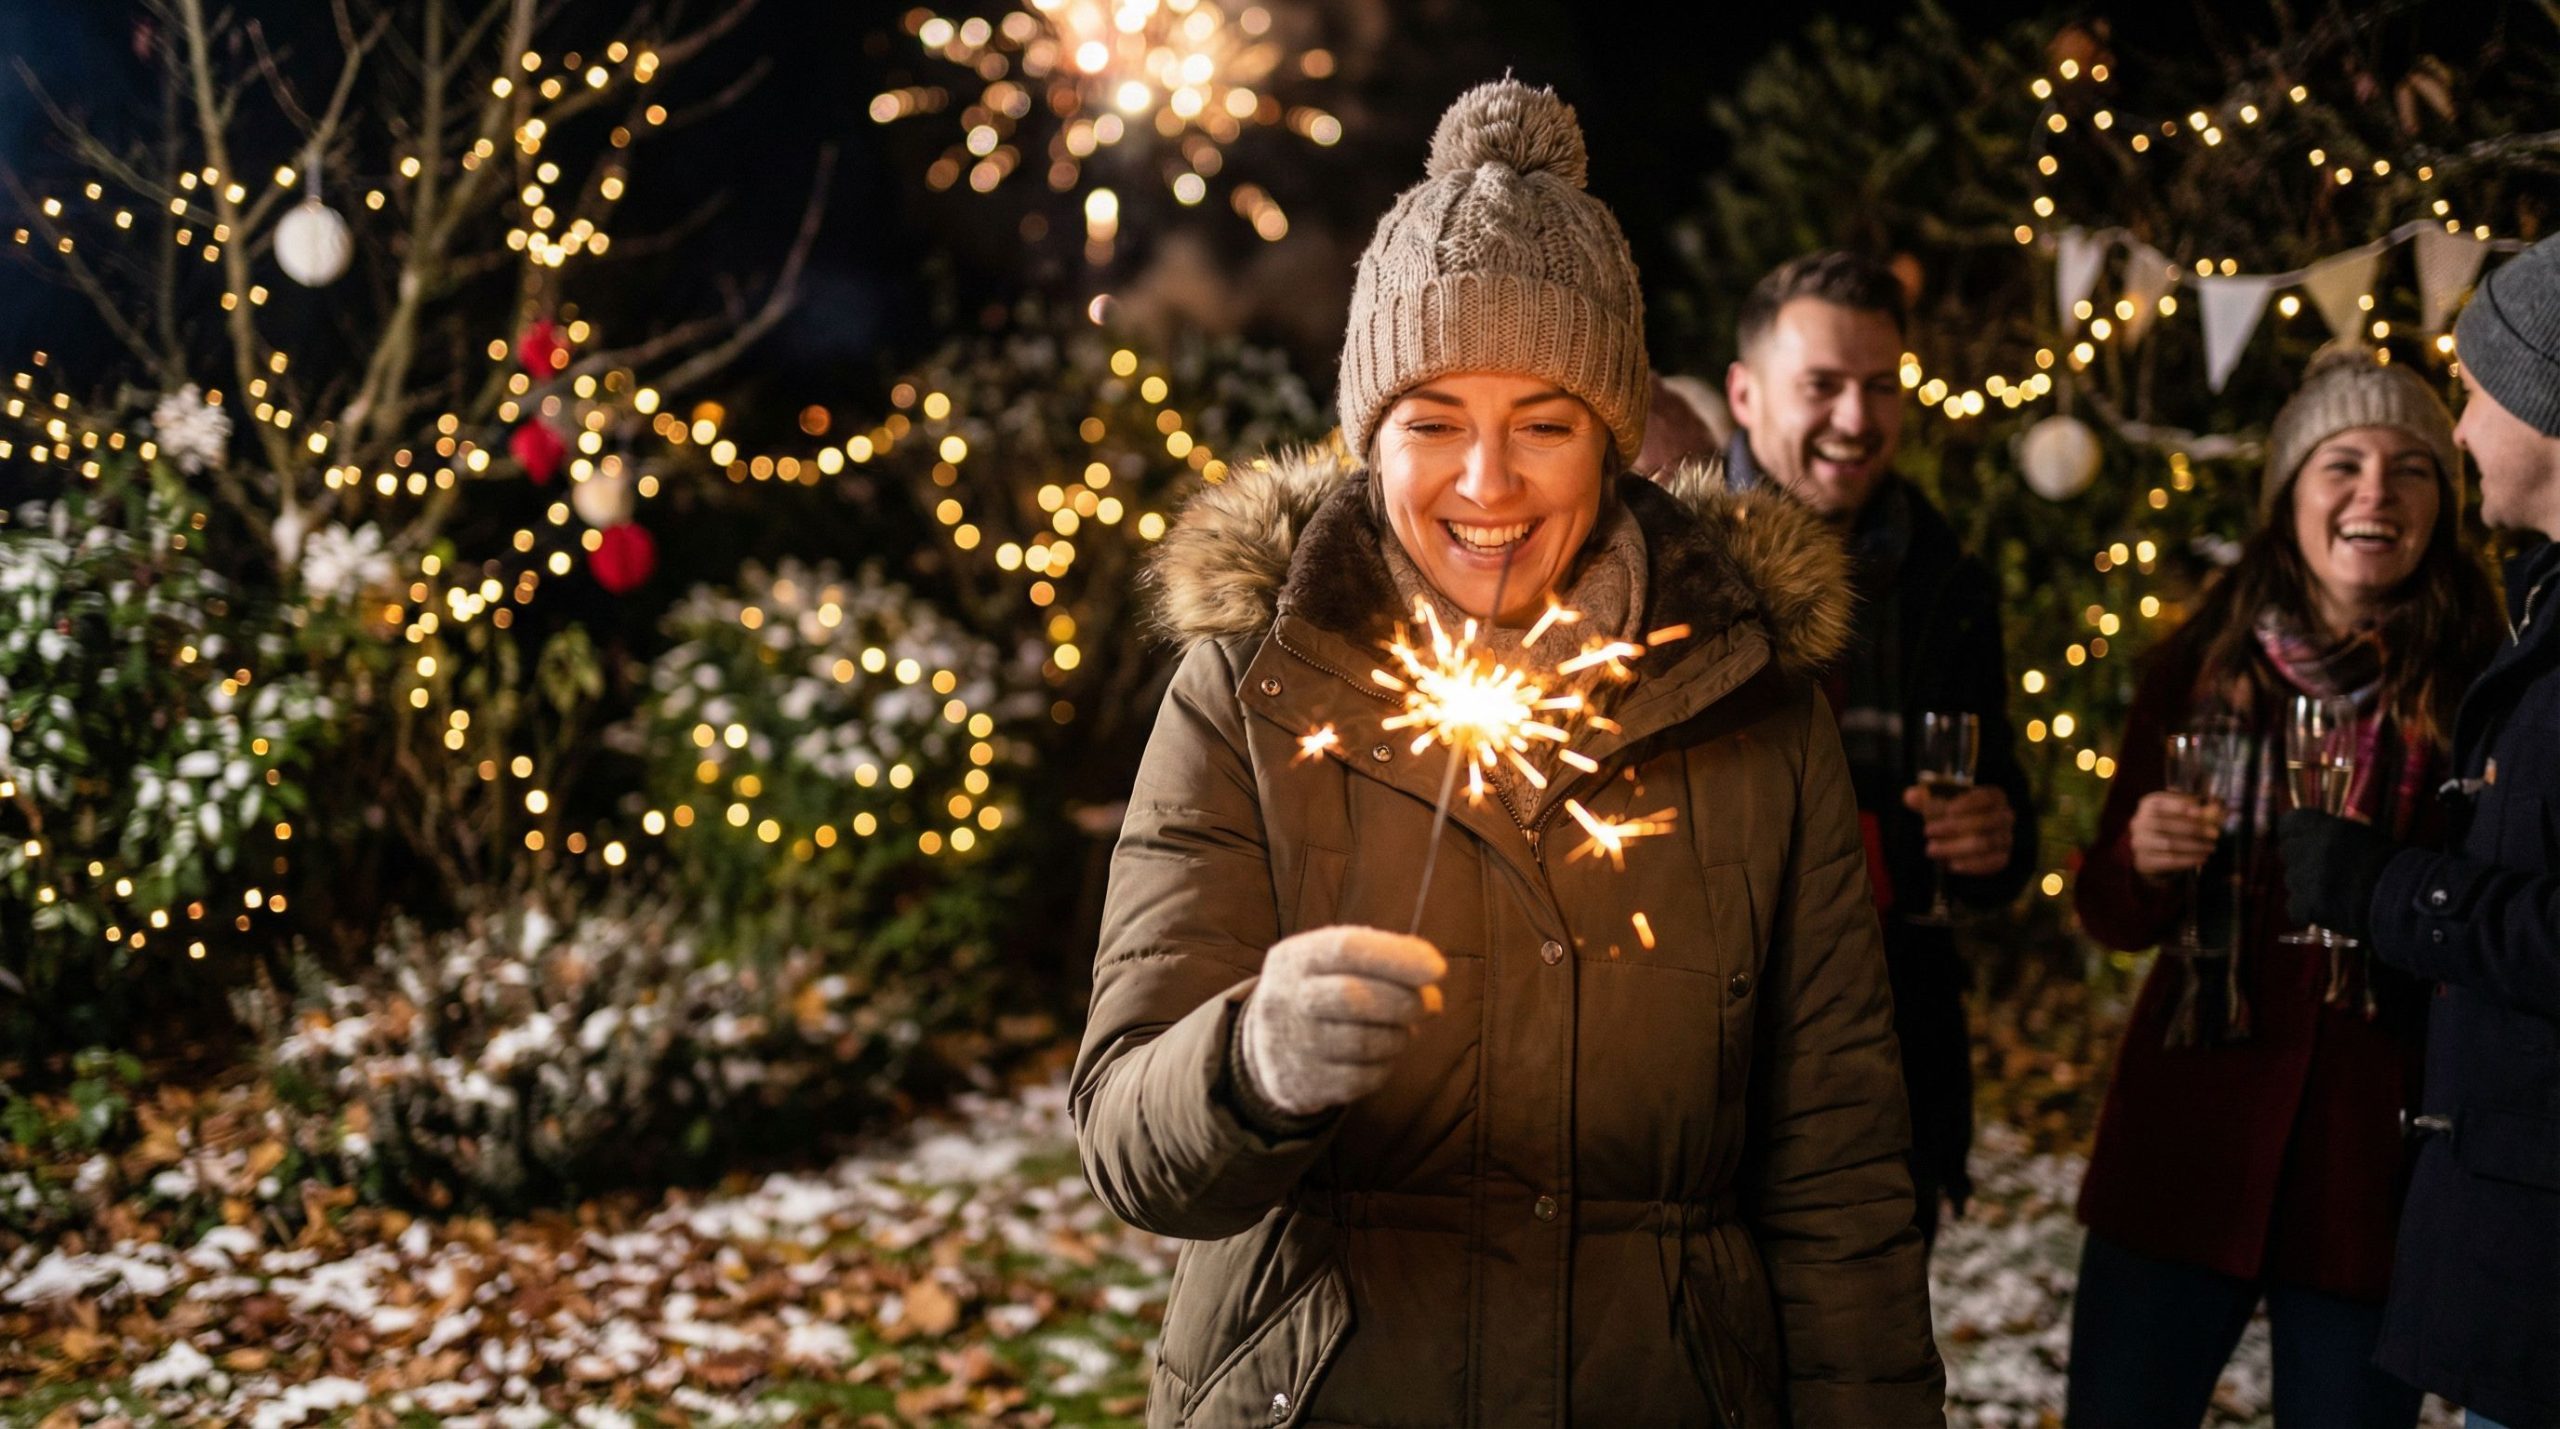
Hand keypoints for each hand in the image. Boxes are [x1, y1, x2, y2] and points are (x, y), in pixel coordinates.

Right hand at [1239, 926, 1447, 1117]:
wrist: (1268, 1043)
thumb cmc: (1323, 989)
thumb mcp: (1339, 961)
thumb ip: (1385, 957)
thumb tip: (1432, 978)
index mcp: (1295, 958)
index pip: (1346, 949)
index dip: (1396, 958)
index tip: (1438, 969)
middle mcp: (1285, 999)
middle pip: (1353, 998)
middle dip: (1404, 1002)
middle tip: (1429, 1006)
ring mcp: (1289, 1045)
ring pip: (1362, 1043)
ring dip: (1399, 1037)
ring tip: (1404, 1030)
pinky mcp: (1301, 1084)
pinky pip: (1360, 1079)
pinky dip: (1385, 1066)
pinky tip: (1384, 1056)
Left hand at [1902, 784, 2015, 876]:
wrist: (1967, 835)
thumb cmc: (1953, 814)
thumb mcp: (1939, 803)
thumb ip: (1925, 799)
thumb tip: (1910, 796)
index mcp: (1995, 796)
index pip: (1987, 797)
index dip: (1968, 803)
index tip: (1948, 810)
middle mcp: (2005, 816)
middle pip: (1984, 822)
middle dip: (1953, 827)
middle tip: (1927, 831)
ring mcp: (2006, 838)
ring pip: (1985, 843)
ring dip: (1955, 847)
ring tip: (1931, 849)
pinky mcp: (2002, 857)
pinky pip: (1992, 863)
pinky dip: (1971, 865)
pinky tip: (1951, 865)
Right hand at [2125, 791, 2225, 879]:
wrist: (2153, 850)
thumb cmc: (2172, 825)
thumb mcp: (2182, 812)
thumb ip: (2198, 809)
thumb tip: (2216, 808)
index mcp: (2147, 805)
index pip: (2159, 803)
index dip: (2179, 806)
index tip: (2200, 812)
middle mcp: (2138, 823)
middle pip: (2165, 825)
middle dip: (2194, 829)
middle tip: (2215, 833)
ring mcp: (2139, 843)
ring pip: (2169, 844)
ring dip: (2194, 846)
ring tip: (2211, 847)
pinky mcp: (2144, 861)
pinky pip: (2168, 861)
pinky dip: (2188, 860)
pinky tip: (2202, 858)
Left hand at [2277, 810, 2399, 941]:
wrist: (2405, 899)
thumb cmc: (2394, 865)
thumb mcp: (2364, 837)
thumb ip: (2335, 837)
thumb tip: (2320, 839)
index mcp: (2326, 828)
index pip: (2289, 823)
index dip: (2295, 834)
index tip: (2303, 841)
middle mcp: (2310, 849)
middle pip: (2287, 852)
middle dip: (2301, 861)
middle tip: (2322, 873)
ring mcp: (2305, 878)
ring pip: (2291, 881)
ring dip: (2306, 887)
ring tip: (2332, 896)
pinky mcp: (2306, 905)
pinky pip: (2294, 908)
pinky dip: (2307, 912)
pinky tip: (2327, 914)